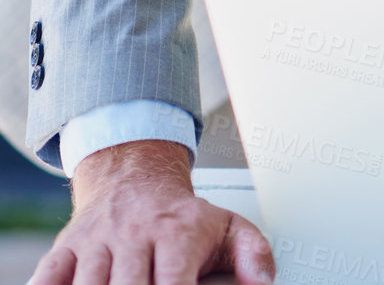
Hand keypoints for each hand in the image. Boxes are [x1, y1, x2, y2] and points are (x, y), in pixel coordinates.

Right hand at [31, 140, 273, 284]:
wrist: (135, 179)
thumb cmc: (184, 216)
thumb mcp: (229, 226)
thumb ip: (253, 253)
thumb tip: (265, 283)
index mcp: (176, 233)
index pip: (172, 283)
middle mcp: (134, 236)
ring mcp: (96, 243)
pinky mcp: (65, 249)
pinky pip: (48, 277)